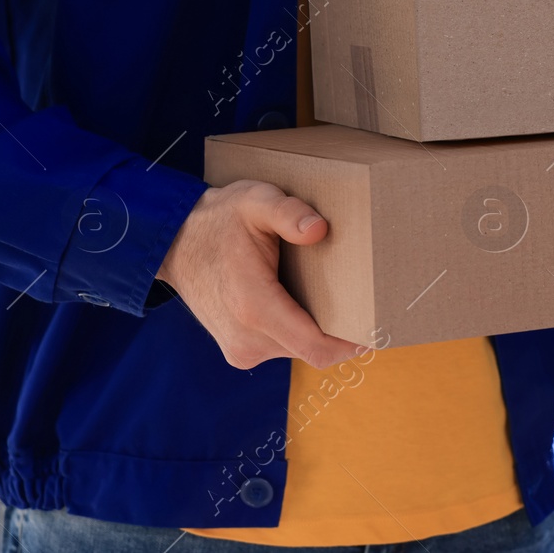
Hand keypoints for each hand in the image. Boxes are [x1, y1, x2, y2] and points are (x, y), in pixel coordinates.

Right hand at [157, 179, 360, 369]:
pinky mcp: (239, 351)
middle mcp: (247, 338)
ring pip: (300, 350)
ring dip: (319, 330)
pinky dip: (300, 331)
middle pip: (314, 350)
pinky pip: (284, 348)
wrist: (174, 243)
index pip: (317, 347)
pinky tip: (304, 303)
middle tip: (367, 304)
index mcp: (254, 307)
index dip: (352, 343)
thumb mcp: (256, 201)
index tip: (379, 328)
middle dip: (342, 332)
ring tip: (333, 297)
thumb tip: (319, 230)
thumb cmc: (220, 220)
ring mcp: (240, 349)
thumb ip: (288, 213)